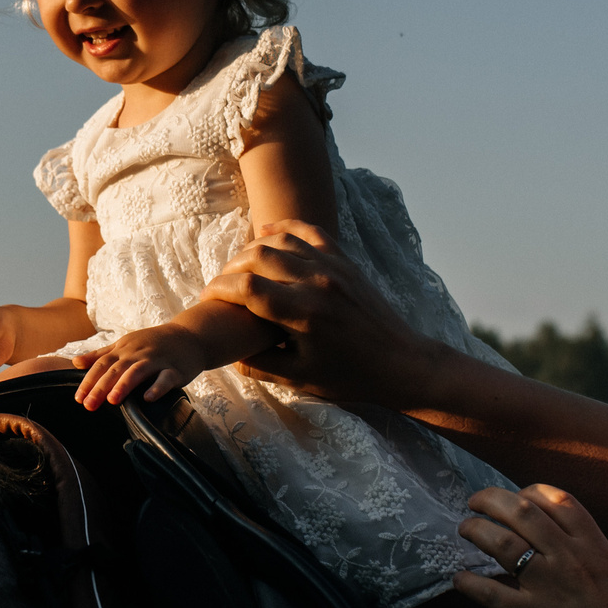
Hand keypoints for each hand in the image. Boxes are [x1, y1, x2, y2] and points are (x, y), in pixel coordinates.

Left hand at [72, 324, 213, 409]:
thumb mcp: (125, 344)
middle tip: (88, 405)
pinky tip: (148, 398)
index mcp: (124, 349)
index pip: (102, 364)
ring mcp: (157, 360)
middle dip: (101, 387)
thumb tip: (75, 363)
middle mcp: (138, 353)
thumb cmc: (153, 342)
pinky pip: (166, 378)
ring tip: (113, 400)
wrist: (189, 336)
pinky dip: (157, 388)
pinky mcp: (175, 369)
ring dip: (124, 385)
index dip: (89, 380)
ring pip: (138, 371)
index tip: (78, 398)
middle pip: (116, 369)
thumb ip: (100, 354)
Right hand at [199, 221, 442, 405]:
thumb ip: (258, 363)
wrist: (400, 363)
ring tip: (240, 267)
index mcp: (303, 314)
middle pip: (257, 256)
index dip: (218, 289)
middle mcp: (316, 283)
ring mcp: (333, 267)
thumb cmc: (350, 376)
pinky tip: (267, 232)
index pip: (246, 288)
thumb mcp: (298, 379)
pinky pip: (310, 231)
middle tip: (221, 285)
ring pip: (280, 239)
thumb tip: (228, 351)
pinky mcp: (345, 262)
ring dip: (252, 249)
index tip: (207, 298)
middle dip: (230, 268)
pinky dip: (285, 228)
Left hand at [450, 484, 607, 607]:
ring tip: (466, 530)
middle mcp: (570, 559)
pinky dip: (469, 583)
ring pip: (502, 543)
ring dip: (477, 531)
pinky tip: (460, 581)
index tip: (516, 497)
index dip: (529, 492)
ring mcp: (550, 587)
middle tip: (475, 504)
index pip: (557, 500)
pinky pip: (491, 593)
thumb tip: (566, 543)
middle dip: (491, 500)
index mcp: (595, 547)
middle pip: (522, 512)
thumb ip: (592, 555)